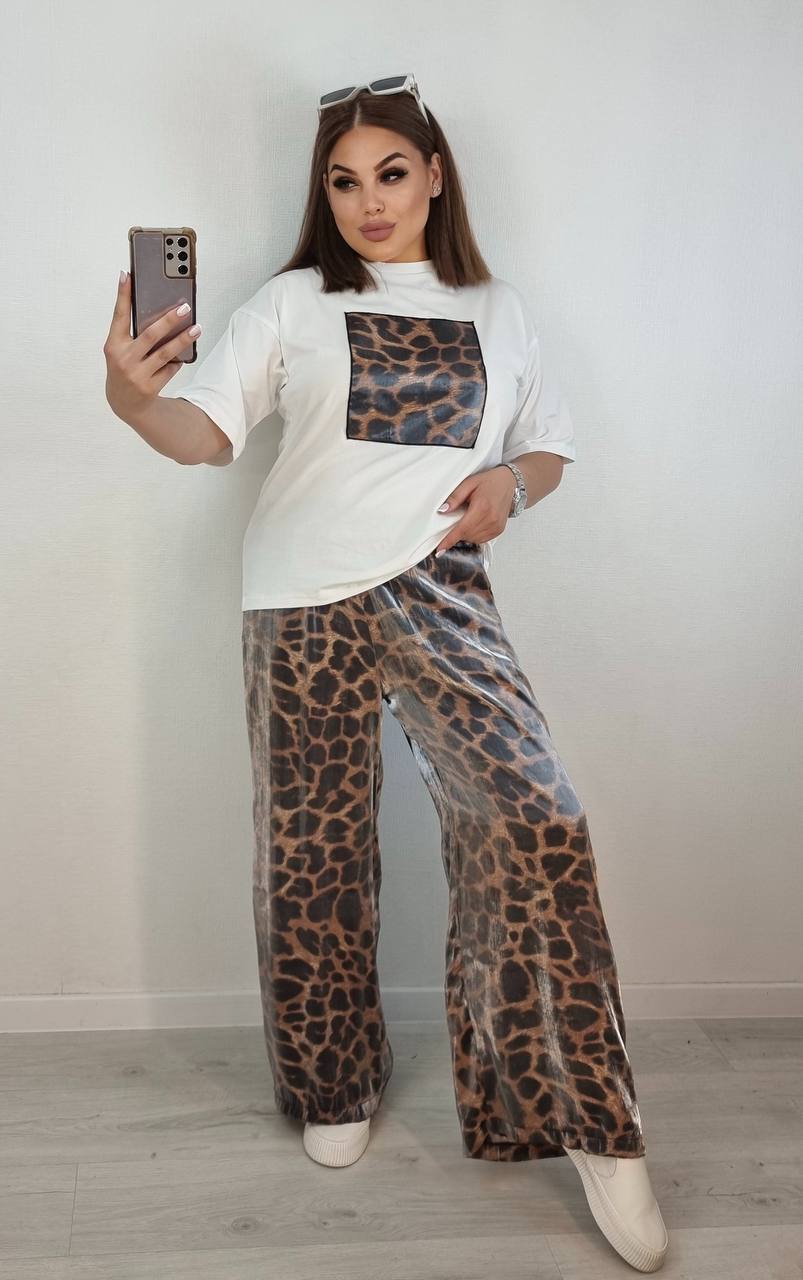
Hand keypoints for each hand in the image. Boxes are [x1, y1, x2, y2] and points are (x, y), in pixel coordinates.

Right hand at [103, 271, 199, 419]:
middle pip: (150, 335)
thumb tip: (158, 308)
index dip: (122, 295)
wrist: (125, 403)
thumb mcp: (121, 350)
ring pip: (165, 353)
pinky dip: (177, 361)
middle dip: (169, 320)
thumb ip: (133, 333)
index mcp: (113, 345)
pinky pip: (170, 369)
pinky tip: (182, 356)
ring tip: (197, 328)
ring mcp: (136, 375)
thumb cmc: (125, 368)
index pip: (119, 316)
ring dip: (183, 339)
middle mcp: (123, 359)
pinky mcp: (149, 388)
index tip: (127, 275)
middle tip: (185, 307)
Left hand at [434, 465, 515, 554]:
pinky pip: (481, 539)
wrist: (510, 483)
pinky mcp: (499, 530)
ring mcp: (496, 526)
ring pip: (473, 539)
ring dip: (466, 533)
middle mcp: (491, 519)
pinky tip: (475, 523)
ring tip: (469, 518)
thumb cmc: (490, 482)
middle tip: (457, 518)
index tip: (440, 549)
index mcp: (482, 507)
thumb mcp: (469, 483)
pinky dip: (474, 535)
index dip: (449, 540)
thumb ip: (455, 497)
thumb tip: (442, 510)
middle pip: (466, 535)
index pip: (462, 529)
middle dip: (457, 532)